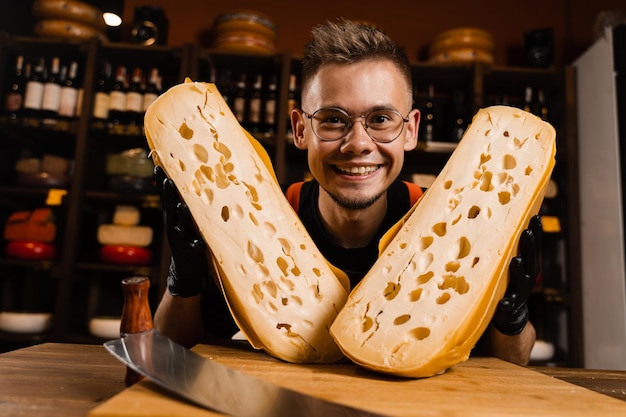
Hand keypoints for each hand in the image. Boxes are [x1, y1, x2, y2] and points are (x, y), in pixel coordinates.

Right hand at [155, 166, 207, 296]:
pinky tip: (197, 242)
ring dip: (182, 216)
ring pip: (182, 226)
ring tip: (182, 206)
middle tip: (167, 180)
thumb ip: (182, 205)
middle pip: (170, 208)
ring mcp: (183, 240)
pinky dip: (195, 244)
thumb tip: (181, 183)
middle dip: (169, 194)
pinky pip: (194, 248)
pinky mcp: (193, 253)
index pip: (166, 197)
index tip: (157, 166)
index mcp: (173, 218)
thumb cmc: (187, 239)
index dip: (161, 182)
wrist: (185, 270)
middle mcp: (174, 227)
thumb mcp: (183, 221)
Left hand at [492, 215, 541, 335]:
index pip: (530, 247)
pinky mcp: (508, 307)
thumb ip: (502, 249)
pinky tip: (502, 303)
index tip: (535, 216)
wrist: (508, 314)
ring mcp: (517, 293)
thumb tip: (491, 220)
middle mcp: (524, 278)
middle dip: (528, 245)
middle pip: (528, 259)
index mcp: (524, 266)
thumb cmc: (502, 282)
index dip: (535, 232)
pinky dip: (505, 303)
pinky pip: (507, 305)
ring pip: (519, 280)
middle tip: (526, 231)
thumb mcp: (503, 265)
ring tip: (515, 259)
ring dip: (518, 269)